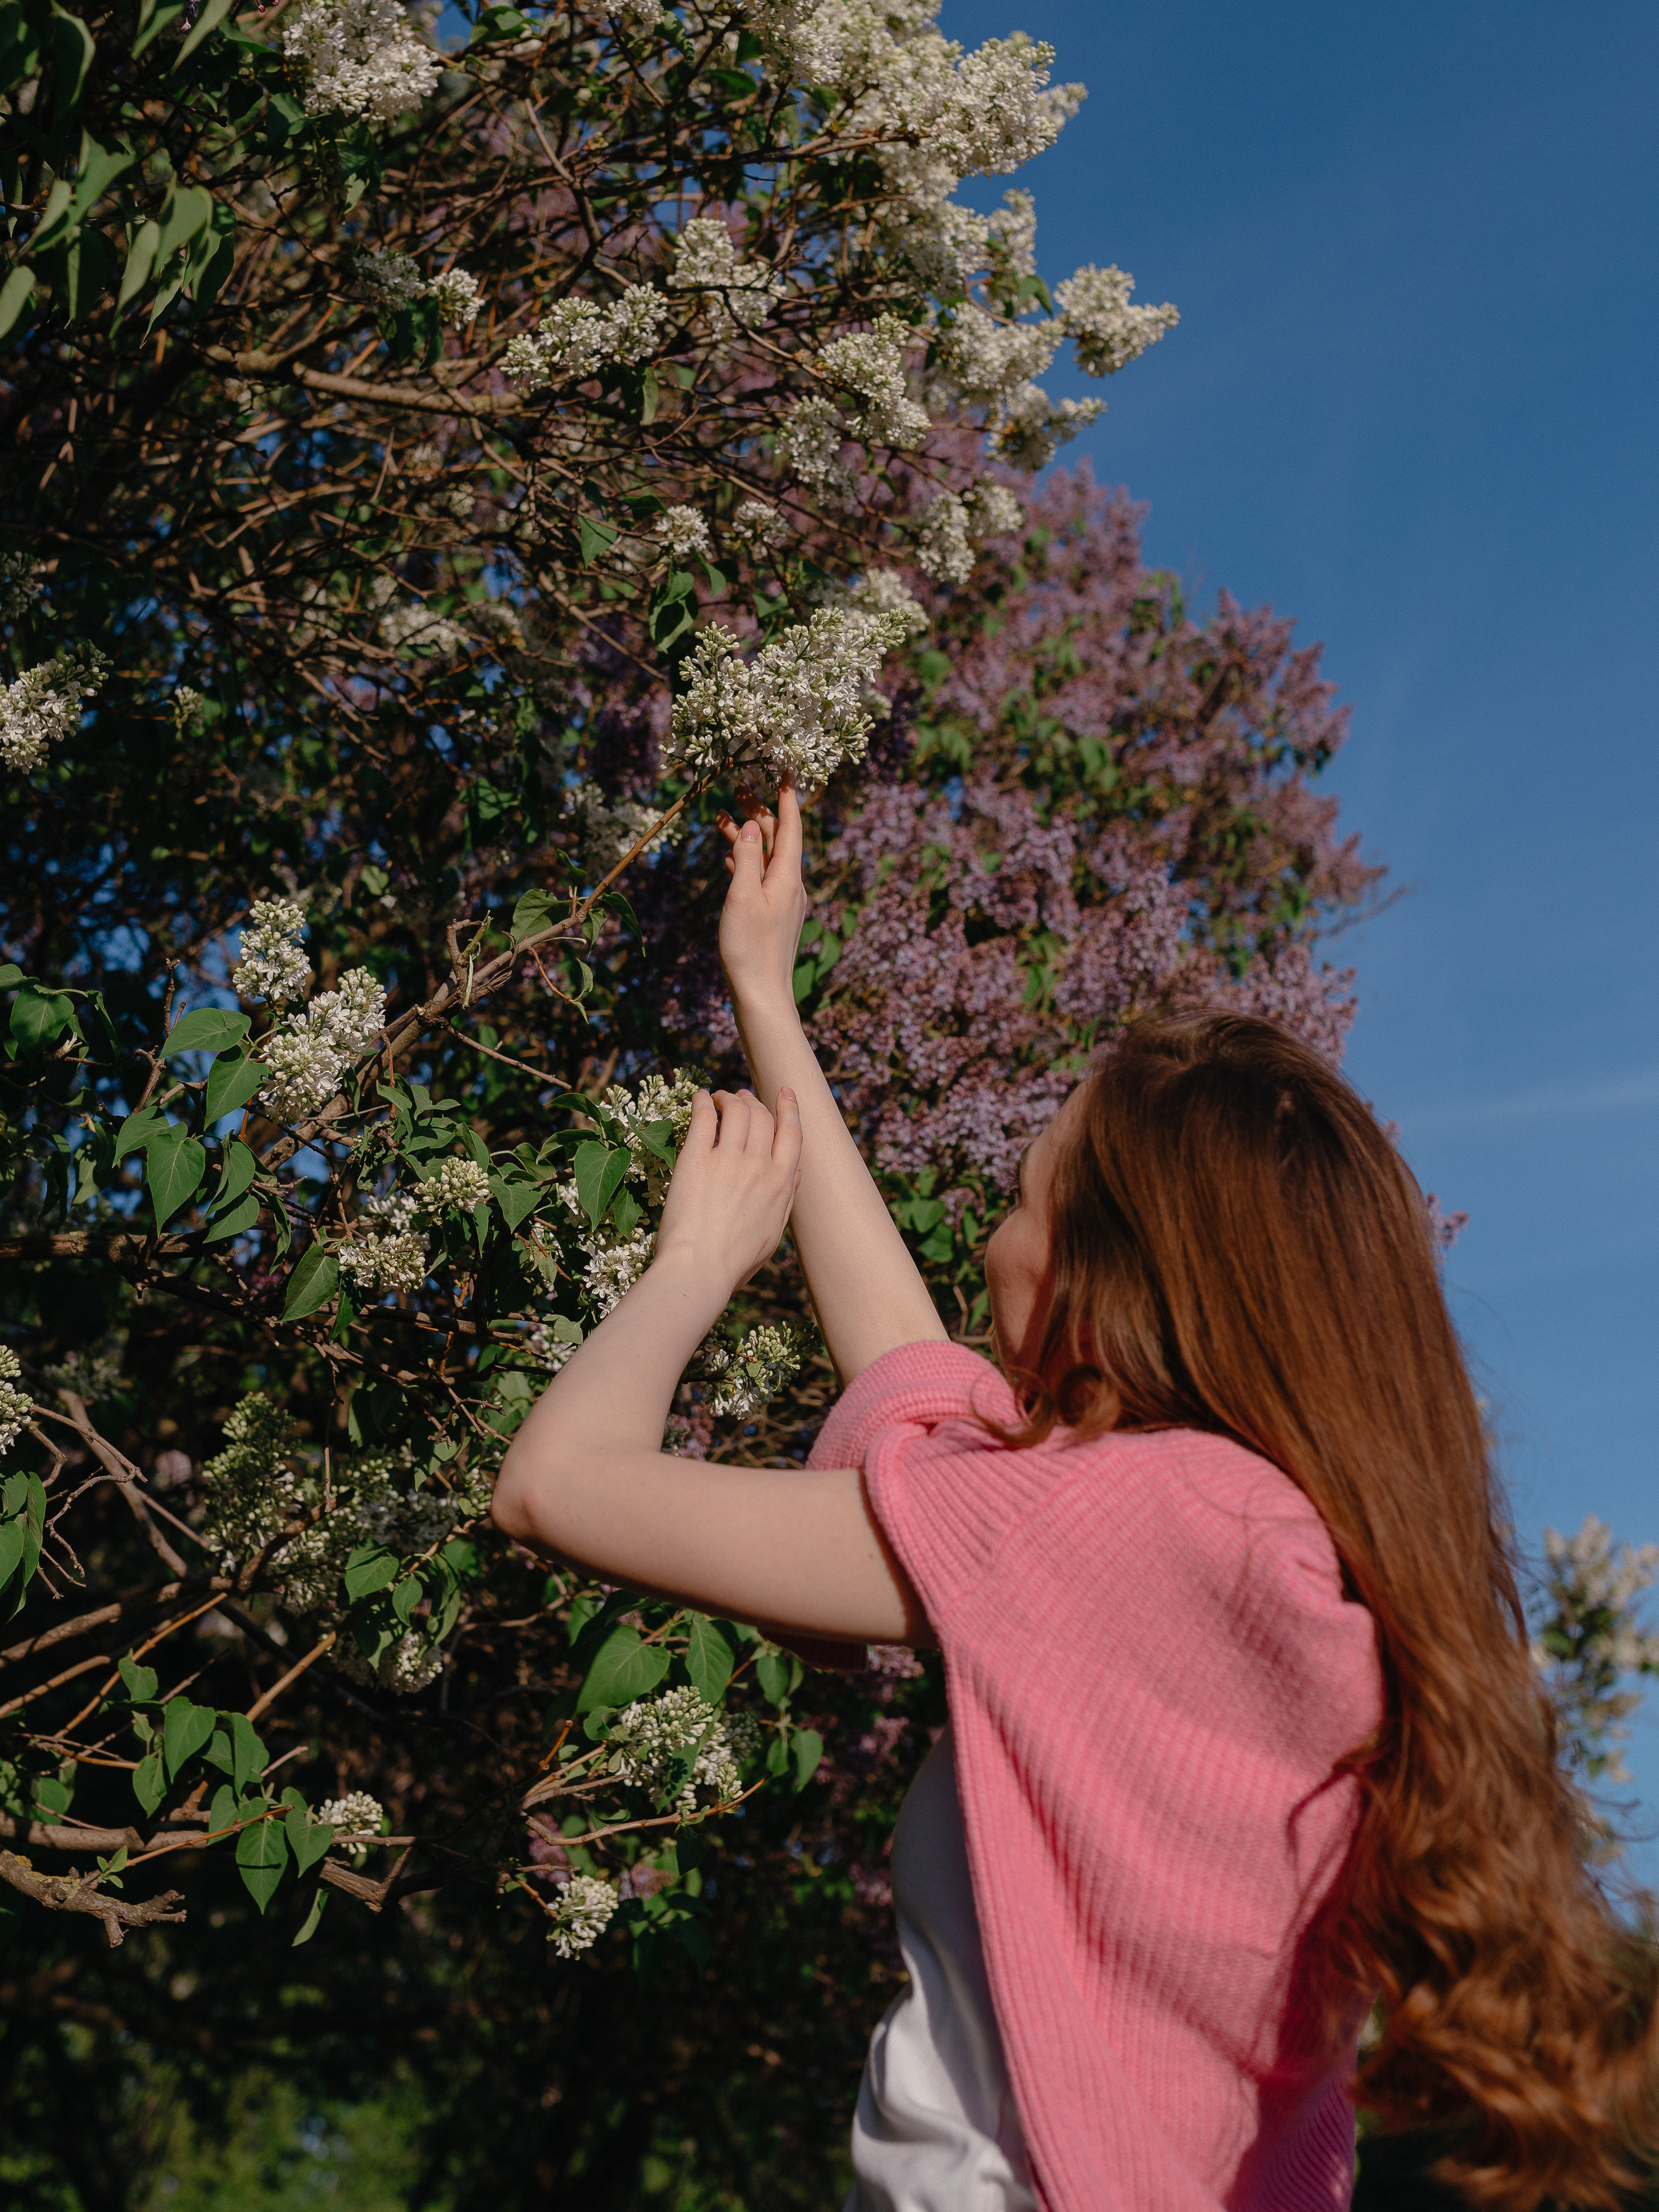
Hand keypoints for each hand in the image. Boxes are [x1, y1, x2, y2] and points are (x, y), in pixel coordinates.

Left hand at [654, 1086, 802, 1296]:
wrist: (699, 1270)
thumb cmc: (733, 1262)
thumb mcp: (771, 1234)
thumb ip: (786, 1200)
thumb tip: (797, 1175)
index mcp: (781, 1185)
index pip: (791, 1134)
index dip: (789, 1108)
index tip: (784, 1092)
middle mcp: (759, 1166)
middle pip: (762, 1117)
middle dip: (753, 1101)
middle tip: (740, 1097)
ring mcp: (728, 1161)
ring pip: (737, 1111)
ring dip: (729, 1098)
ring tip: (719, 1097)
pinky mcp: (696, 1160)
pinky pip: (704, 1118)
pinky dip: (704, 1102)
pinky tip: (701, 1098)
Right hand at [716, 781, 807, 1013]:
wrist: (762, 994)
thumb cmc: (749, 947)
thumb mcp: (742, 896)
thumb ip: (747, 857)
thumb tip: (752, 825)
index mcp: (787, 877)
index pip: (791, 826)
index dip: (787, 797)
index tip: (786, 769)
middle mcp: (791, 885)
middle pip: (778, 838)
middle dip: (759, 812)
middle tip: (737, 787)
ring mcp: (784, 901)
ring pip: (767, 857)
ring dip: (747, 836)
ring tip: (722, 817)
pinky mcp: (774, 915)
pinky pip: (762, 877)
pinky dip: (747, 861)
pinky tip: (730, 856)